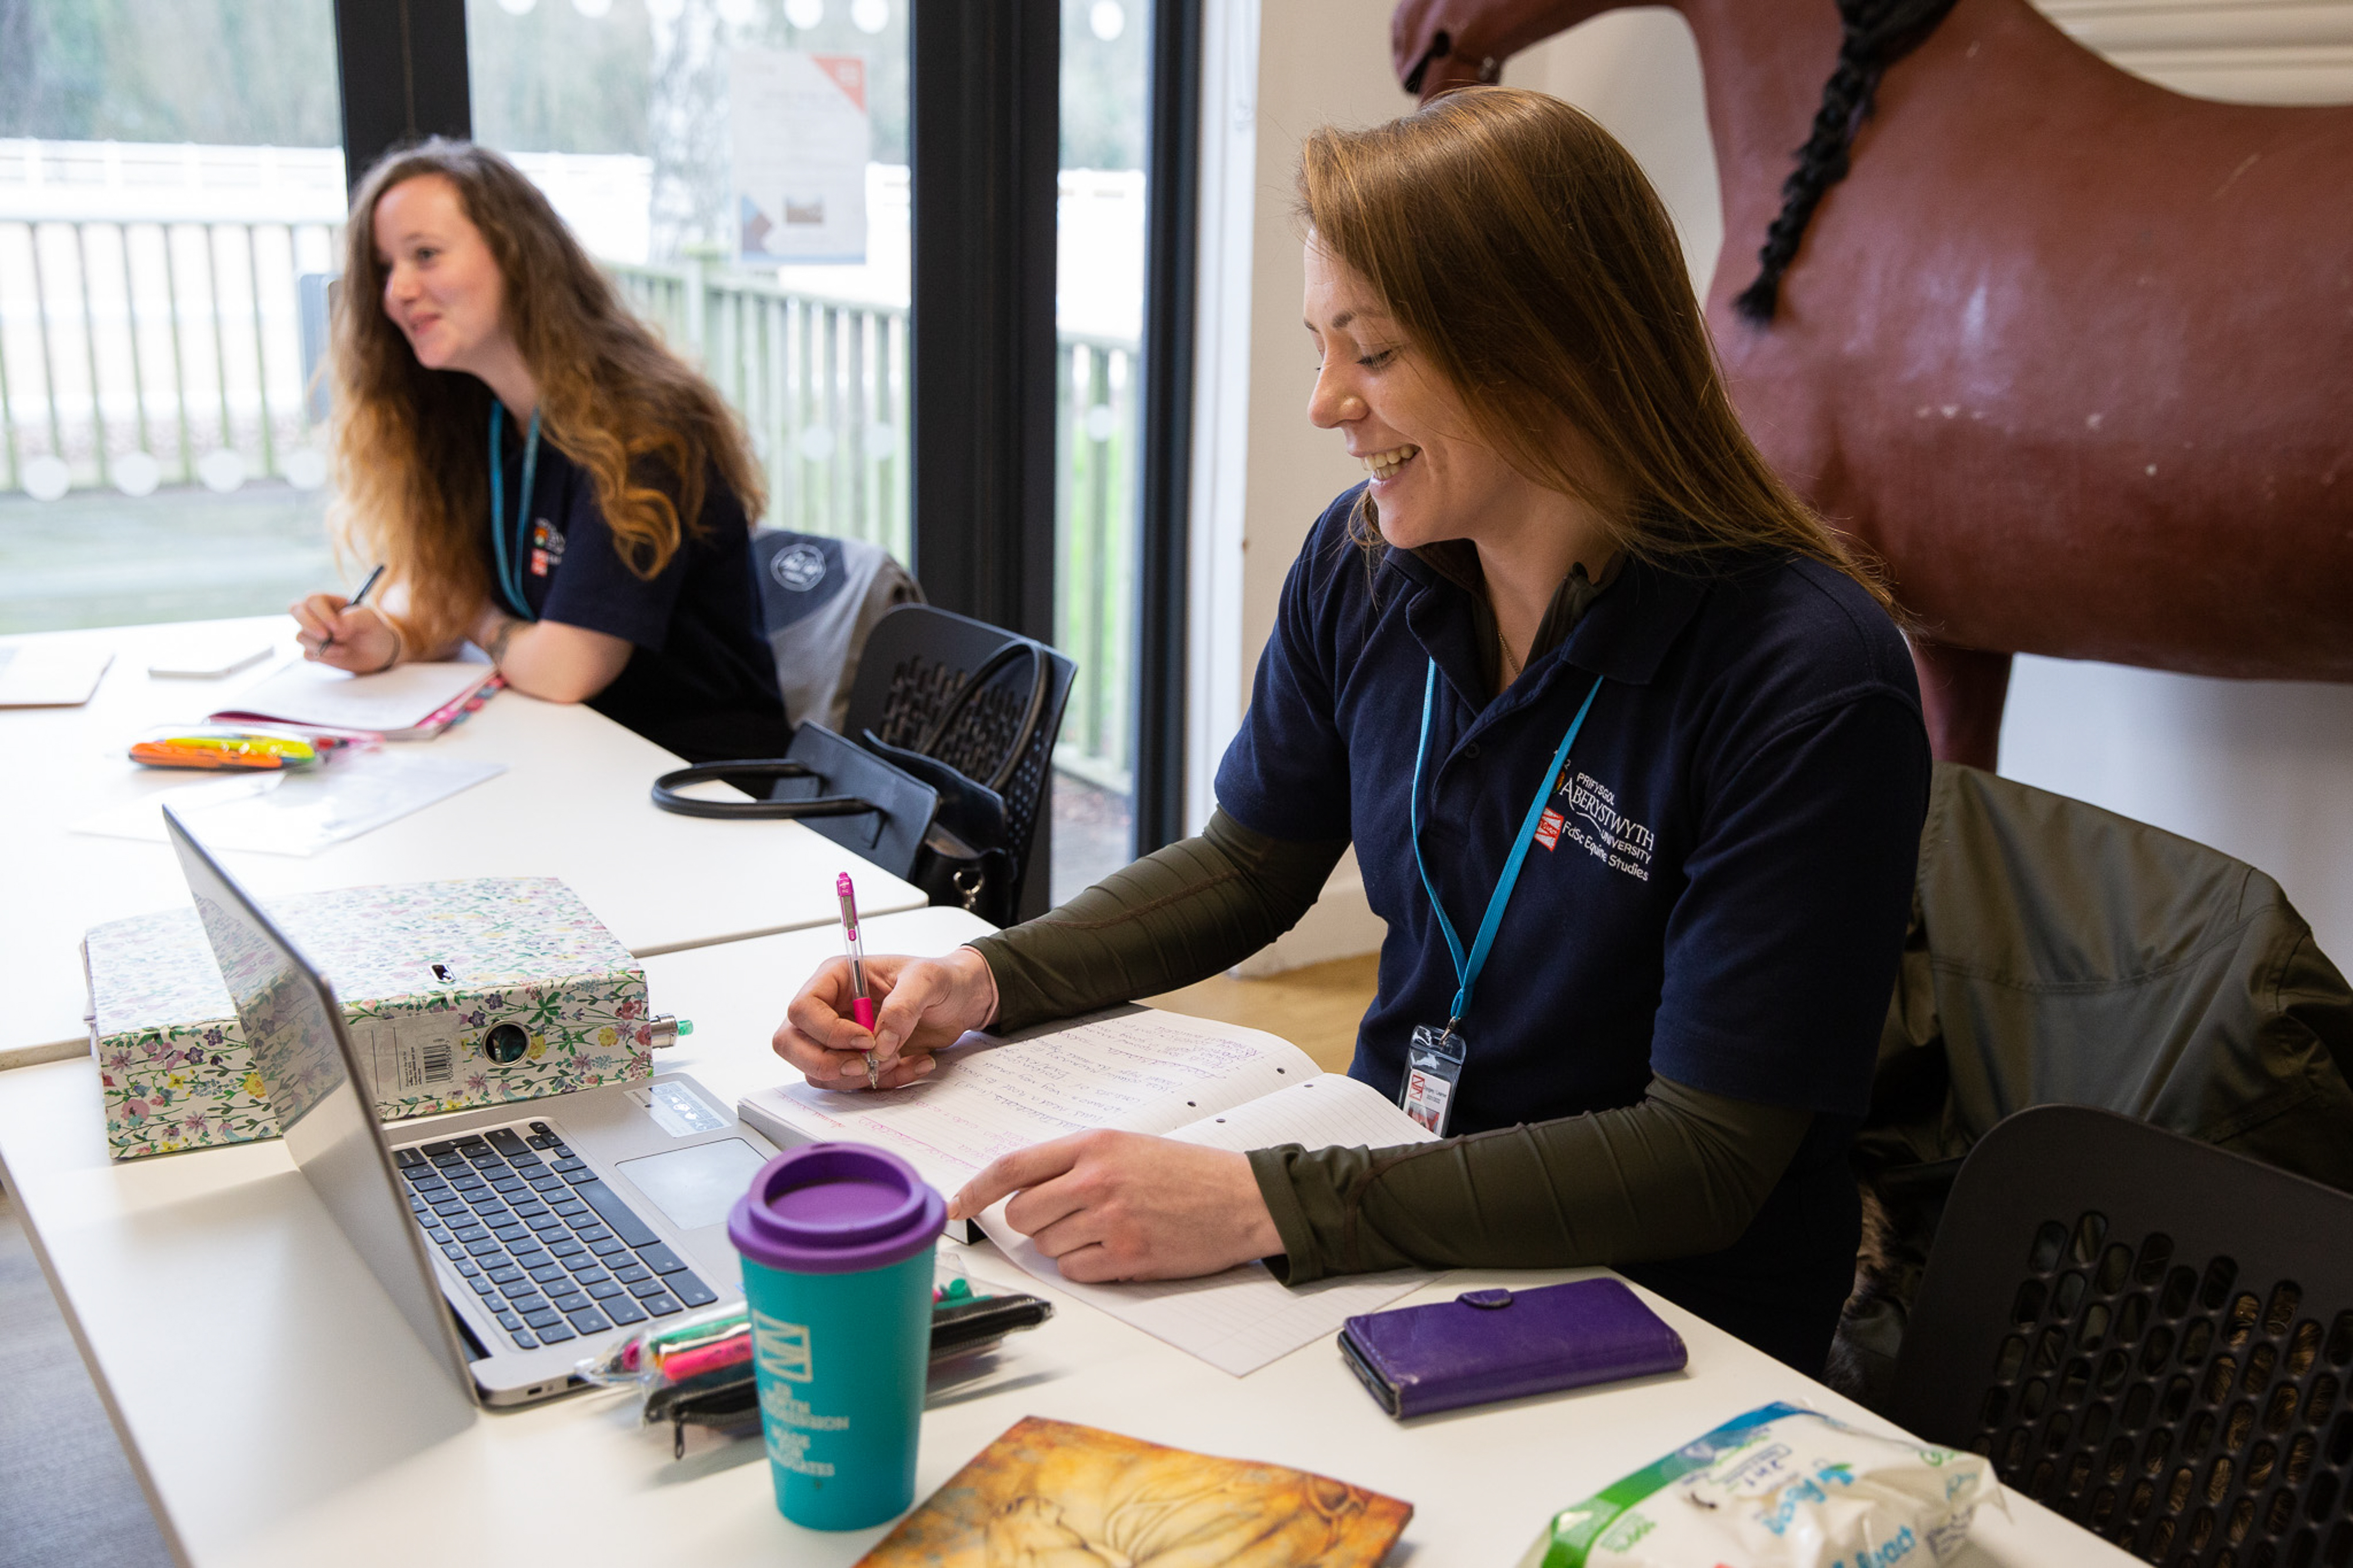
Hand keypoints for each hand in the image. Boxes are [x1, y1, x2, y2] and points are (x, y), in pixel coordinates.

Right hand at [291, 593, 397, 672]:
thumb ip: (353, 619)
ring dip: (322, 645)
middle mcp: (316, 615)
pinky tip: (339, 654)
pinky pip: (307, 654)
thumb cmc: (372, 629)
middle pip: (296, 610)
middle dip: (309, 625)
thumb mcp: (369, 619)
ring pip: (301, 636)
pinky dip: (323, 656)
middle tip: (326, 636)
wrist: (378, 652)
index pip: (313, 600)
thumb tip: (335, 630)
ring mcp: (313, 633)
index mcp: (328, 601)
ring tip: (344, 648)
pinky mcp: (314, 651)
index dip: (321, 613)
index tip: (337, 627)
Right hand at [772, 946, 999, 1089]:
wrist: (961, 1000)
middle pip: (791, 1044)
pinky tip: (914, 1064)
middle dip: (825, 1063)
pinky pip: (851, 1083)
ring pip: (818, 1072)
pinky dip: (883, 1083)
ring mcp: (837, 1038)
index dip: (828, 1031)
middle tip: (864, 1066)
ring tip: (900, 1058)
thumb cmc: (940, 979)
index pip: (802, 1010)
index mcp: (835, 978)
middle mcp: (828, 1008)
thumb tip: (880, 1042)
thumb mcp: (928, 979)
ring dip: (859, 1076)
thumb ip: (904, 1005)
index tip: (867, 1039)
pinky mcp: (854, 1060)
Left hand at [945, 1130, 1282, 1282]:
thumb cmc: (1185, 1173)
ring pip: (1047, 1246)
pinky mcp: (1126, 1257)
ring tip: (1107, 1229)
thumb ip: (1072, 1164)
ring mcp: (1110, 1220)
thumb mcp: (1125, 1148)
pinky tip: (1118, 1250)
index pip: (1013, 1167)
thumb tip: (1018, 1194)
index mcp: (1092, 1146)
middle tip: (1070, 1218)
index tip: (954, 1208)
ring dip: (1066, 1246)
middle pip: (1023, 1215)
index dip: (975, 1190)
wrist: (1240, 1199)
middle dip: (1035, 1224)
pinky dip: (1088, 1268)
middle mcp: (1095, 1179)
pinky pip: (1075, 1272)